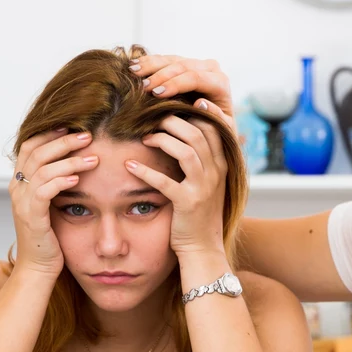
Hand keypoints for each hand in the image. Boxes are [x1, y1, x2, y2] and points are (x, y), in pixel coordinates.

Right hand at [9, 129, 98, 275]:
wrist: (38, 268)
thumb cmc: (50, 237)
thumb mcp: (51, 205)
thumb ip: (55, 183)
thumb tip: (75, 163)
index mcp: (21, 182)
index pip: (30, 146)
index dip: (49, 133)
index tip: (73, 125)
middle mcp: (17, 189)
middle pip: (36, 152)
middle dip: (63, 141)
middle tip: (88, 135)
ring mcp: (22, 203)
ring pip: (42, 169)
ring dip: (69, 160)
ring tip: (93, 158)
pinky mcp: (31, 217)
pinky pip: (43, 191)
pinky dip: (61, 181)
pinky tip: (78, 178)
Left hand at [125, 116, 226, 257]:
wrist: (203, 248)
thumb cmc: (198, 214)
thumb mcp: (207, 184)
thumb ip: (202, 161)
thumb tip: (184, 136)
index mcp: (222, 165)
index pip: (215, 127)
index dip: (198, 112)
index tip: (179, 103)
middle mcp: (216, 173)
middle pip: (199, 133)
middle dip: (174, 121)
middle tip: (153, 120)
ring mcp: (203, 188)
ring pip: (186, 150)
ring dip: (162, 139)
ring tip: (145, 138)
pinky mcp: (187, 203)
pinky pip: (164, 181)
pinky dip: (145, 171)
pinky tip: (129, 166)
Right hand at [130, 55, 237, 136]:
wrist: (214, 125)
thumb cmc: (217, 131)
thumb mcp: (221, 129)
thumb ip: (215, 117)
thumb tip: (201, 102)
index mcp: (220, 82)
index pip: (195, 78)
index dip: (175, 84)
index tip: (156, 94)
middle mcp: (210, 68)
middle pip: (182, 65)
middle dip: (160, 76)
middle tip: (142, 87)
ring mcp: (196, 63)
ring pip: (171, 59)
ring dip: (150, 65)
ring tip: (134, 73)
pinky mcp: (184, 63)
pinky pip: (164, 59)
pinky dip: (148, 62)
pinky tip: (134, 66)